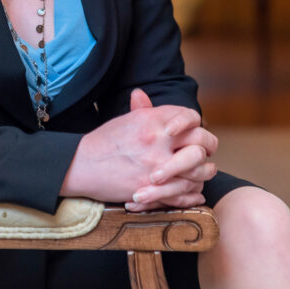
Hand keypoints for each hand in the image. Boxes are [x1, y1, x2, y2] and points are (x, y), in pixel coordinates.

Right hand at [59, 88, 216, 207]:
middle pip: (201, 142)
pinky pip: (185, 192)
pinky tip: (194, 191)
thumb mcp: (125, 120)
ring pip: (198, 169)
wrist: (81, 165)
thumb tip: (143, 95)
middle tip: (206, 152)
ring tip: (202, 172)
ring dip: (204, 172)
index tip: (194, 132)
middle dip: (208, 148)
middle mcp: (157, 140)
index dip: (196, 125)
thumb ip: (142, 109)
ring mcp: (156, 166)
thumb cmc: (104, 141)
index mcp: (152, 120)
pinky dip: (193, 193)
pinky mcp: (152, 189)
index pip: (190, 118)